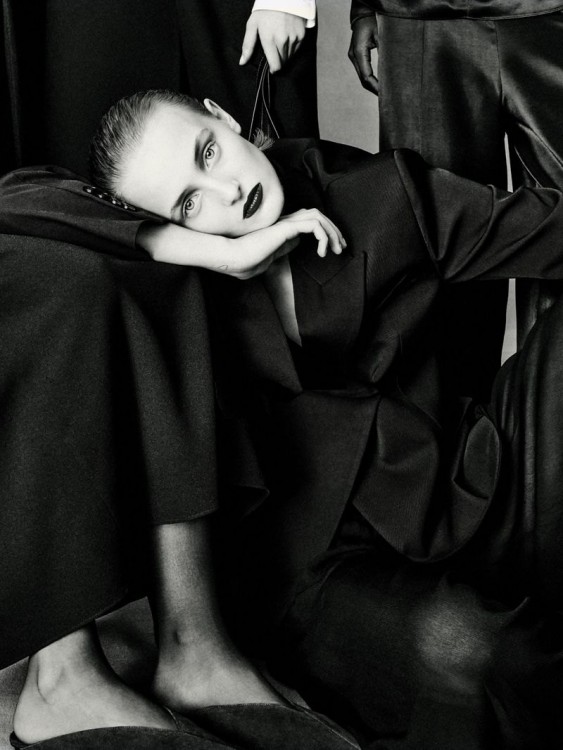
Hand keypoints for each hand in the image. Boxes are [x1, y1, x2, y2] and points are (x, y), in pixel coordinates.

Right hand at [138, 209, 345, 279]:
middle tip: (342, 247)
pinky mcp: (286, 226)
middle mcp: (283, 221)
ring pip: (319, 217)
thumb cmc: (244, 262)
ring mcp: (285, 222)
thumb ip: (283, 248)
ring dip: (332, 232)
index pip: (308, 221)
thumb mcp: (269, 257)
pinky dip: (323, 236)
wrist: (233, 259)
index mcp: (280, 227)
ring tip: (336, 250)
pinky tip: (321, 253)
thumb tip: (298, 242)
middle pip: (317, 216)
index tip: (333, 249)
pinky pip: (314, 225)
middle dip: (334, 230)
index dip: (325, 232)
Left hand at [240, 11, 306, 72]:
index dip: (273, 69)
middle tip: (274, 51)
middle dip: (278, 60)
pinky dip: (292, 47)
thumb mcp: (252, 25)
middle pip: (282, 62)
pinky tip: (287, 38)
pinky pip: (296, 49)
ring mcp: (293, 38)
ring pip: (289, 56)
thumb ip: (247, 45)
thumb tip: (242, 62)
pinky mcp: (301, 35)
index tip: (271, 67)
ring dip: (285, 54)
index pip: (276, 65)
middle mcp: (283, 40)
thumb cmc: (264, 11)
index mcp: (269, 40)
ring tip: (280, 42)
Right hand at [348, 16, 378, 94]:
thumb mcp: (381, 34)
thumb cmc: (373, 19)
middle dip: (374, 89)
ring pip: (362, 77)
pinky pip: (363, 71)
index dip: (375, 86)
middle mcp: (353, 56)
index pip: (366, 76)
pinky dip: (371, 78)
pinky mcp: (357, 56)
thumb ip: (385, 51)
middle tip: (385, 98)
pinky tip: (379, 83)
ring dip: (372, 85)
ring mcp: (354, 56)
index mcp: (358, 52)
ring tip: (383, 93)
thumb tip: (392, 68)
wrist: (363, 12)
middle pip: (363, 79)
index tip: (384, 94)